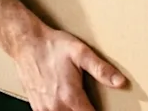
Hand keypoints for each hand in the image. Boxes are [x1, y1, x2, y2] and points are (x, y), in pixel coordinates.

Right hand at [12, 24, 126, 110]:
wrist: (27, 43)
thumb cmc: (53, 46)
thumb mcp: (81, 52)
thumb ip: (101, 69)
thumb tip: (120, 82)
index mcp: (70, 97)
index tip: (105, 109)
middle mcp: (56, 107)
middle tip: (89, 102)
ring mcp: (44, 110)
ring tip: (79, 103)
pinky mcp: (37, 108)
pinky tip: (66, 104)